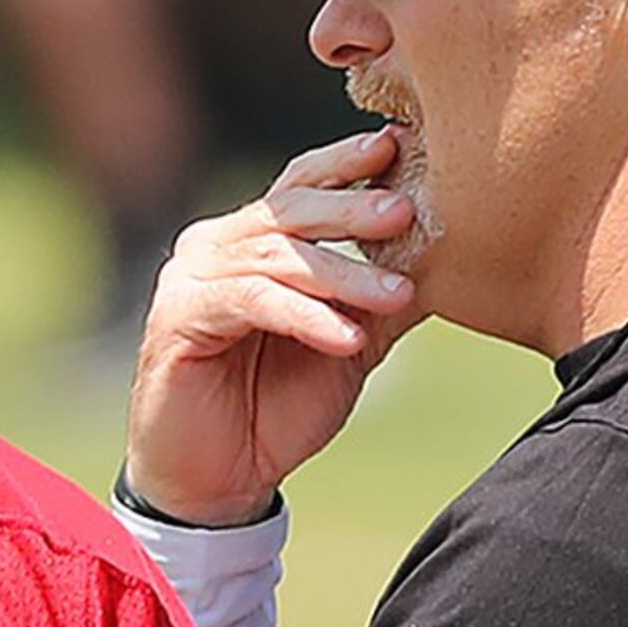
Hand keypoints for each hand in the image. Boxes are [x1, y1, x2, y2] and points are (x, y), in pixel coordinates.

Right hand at [123, 128, 425, 527]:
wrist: (219, 481)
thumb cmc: (277, 408)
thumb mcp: (349, 342)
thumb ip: (382, 297)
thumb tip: (450, 253)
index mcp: (252, 240)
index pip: (301, 185)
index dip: (347, 163)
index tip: (398, 145)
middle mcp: (214, 246)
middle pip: (290, 210)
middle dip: (351, 208)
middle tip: (404, 212)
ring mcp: (190, 278)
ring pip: (277, 257)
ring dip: (343, 275)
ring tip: (397, 296)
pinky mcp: (177, 318)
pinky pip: (252, 303)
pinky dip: (305, 317)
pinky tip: (346, 339)